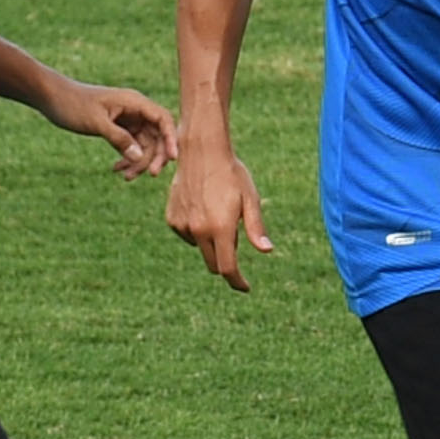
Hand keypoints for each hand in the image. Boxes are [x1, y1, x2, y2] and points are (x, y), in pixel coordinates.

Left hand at [44, 78, 177, 177]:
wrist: (52, 98)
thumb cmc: (73, 104)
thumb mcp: (96, 122)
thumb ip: (118, 139)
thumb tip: (139, 157)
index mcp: (134, 102)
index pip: (162, 119)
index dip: (171, 138)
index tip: (172, 158)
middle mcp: (135, 111)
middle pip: (157, 135)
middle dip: (155, 155)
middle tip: (150, 174)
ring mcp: (127, 120)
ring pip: (144, 144)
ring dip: (139, 162)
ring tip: (126, 177)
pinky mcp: (118, 128)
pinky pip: (130, 146)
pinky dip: (127, 159)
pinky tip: (116, 169)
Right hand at [166, 148, 271, 290]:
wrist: (201, 152)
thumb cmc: (231, 174)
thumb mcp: (250, 199)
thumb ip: (256, 228)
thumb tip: (267, 250)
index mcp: (221, 228)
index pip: (228, 268)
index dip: (237, 281)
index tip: (245, 287)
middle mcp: (199, 230)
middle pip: (213, 264)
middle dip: (226, 263)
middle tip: (235, 240)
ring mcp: (183, 225)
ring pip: (200, 248)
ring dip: (211, 242)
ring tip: (219, 213)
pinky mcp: (172, 218)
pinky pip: (188, 234)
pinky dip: (197, 230)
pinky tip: (203, 208)